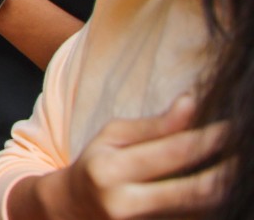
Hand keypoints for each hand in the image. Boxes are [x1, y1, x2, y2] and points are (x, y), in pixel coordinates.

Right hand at [27, 96, 227, 219]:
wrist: (73, 208)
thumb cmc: (97, 164)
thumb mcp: (114, 136)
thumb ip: (154, 125)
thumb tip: (192, 102)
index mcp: (110, 169)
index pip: (175, 152)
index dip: (210, 139)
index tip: (232, 128)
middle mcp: (124, 204)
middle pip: (198, 191)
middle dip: (227, 171)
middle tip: (241, 154)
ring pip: (201, 211)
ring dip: (222, 189)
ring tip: (231, 168)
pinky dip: (208, 205)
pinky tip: (214, 187)